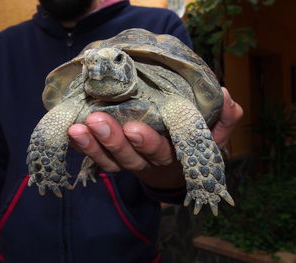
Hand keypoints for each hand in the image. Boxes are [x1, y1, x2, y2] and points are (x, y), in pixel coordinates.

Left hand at [68, 87, 242, 188]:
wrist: (174, 164)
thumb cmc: (192, 141)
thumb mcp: (213, 131)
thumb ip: (224, 117)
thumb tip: (225, 96)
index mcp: (173, 155)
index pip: (161, 152)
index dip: (147, 143)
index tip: (134, 128)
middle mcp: (148, 162)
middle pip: (130, 158)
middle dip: (113, 142)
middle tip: (97, 121)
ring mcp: (128, 161)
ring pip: (109, 161)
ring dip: (92, 146)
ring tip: (76, 128)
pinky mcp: (113, 158)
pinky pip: (96, 158)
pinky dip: (82, 148)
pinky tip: (70, 133)